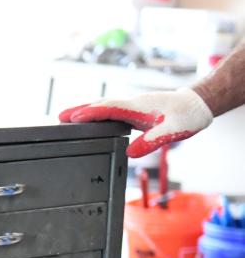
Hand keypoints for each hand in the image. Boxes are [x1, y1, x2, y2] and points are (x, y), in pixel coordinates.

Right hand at [59, 88, 212, 157]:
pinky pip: (111, 109)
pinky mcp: (135, 109)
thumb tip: (130, 153)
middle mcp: (133, 104)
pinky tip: (93, 119)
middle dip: (80, 110)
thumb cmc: (187, 116)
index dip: (90, 113)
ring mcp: (133, 105)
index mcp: (138, 107)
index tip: (72, 118)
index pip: (108, 109)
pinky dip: (98, 112)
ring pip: (105, 106)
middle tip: (59, 116)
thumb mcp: (172, 131)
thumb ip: (151, 142)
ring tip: (68, 117)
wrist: (199, 105)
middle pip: (101, 105)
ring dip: (86, 110)